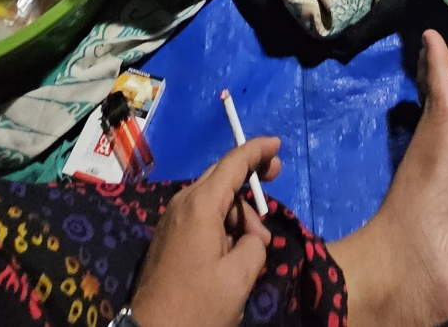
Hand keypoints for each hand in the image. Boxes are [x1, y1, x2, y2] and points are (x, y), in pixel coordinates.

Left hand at [131, 137, 281, 326]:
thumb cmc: (196, 305)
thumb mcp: (239, 277)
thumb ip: (254, 245)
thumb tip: (251, 237)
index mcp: (200, 205)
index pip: (233, 164)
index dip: (257, 150)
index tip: (278, 143)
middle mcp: (183, 203)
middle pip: (222, 177)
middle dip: (250, 177)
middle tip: (276, 177)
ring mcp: (172, 220)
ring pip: (213, 199)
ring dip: (239, 212)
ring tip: (256, 244)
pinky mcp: (169, 238)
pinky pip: (202, 215)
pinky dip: (223, 222)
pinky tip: (236, 246)